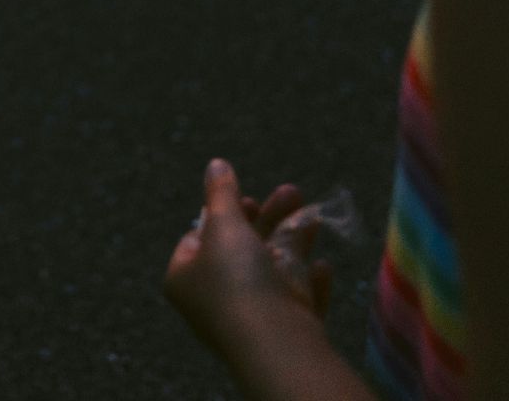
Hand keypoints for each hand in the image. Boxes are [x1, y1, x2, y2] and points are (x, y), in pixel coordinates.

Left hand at [165, 159, 333, 362]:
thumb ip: (222, 193)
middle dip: (270, 218)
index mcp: (186, 277)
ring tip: (316, 216)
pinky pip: (296, 302)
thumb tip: (215, 164)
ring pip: (273, 273)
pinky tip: (322, 267)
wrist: (273, 344)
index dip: (223, 214)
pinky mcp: (282, 334)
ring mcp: (249, 319)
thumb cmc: (237, 280)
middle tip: (294, 192)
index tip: (247, 199)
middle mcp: (213, 301)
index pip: (198, 238)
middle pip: (242, 250)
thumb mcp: (225, 225)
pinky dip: (309, 283)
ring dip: (294, 241)